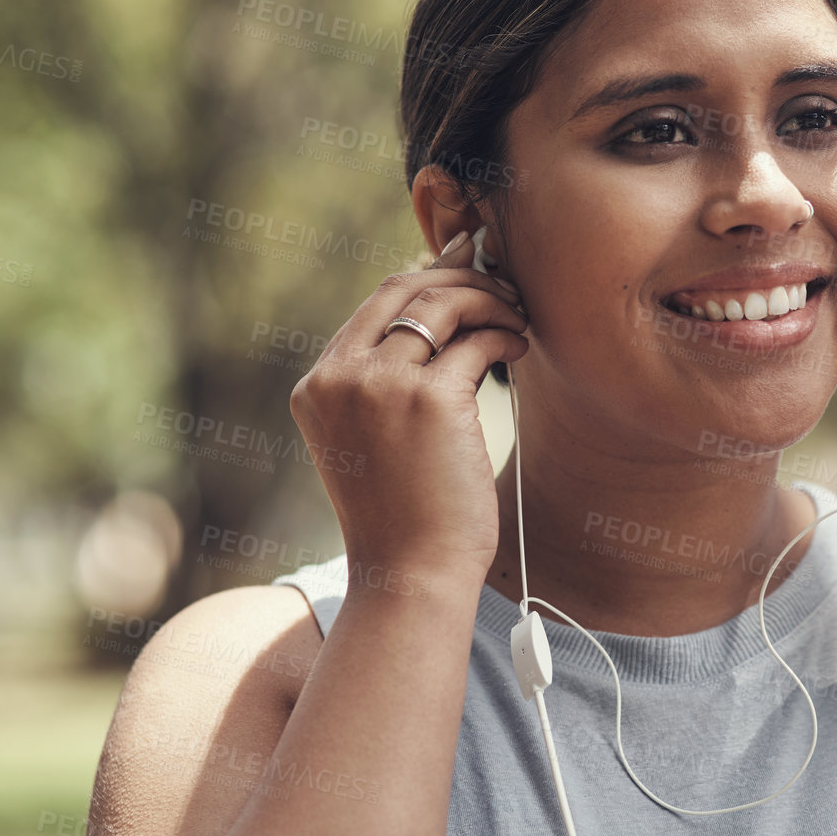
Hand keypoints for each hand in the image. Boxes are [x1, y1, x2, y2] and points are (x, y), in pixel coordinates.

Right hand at [288, 229, 529, 595]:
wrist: (410, 574)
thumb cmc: (404, 513)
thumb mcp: (371, 439)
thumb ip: (381, 382)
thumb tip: (435, 312)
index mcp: (317, 386)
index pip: (376, 304)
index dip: (427, 276)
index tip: (466, 261)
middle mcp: (340, 377)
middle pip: (405, 290)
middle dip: (462, 277)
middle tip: (503, 286)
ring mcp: (381, 384)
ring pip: (444, 306)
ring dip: (490, 302)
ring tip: (516, 319)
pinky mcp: (430, 399)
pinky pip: (478, 341)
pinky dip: (504, 335)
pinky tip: (518, 347)